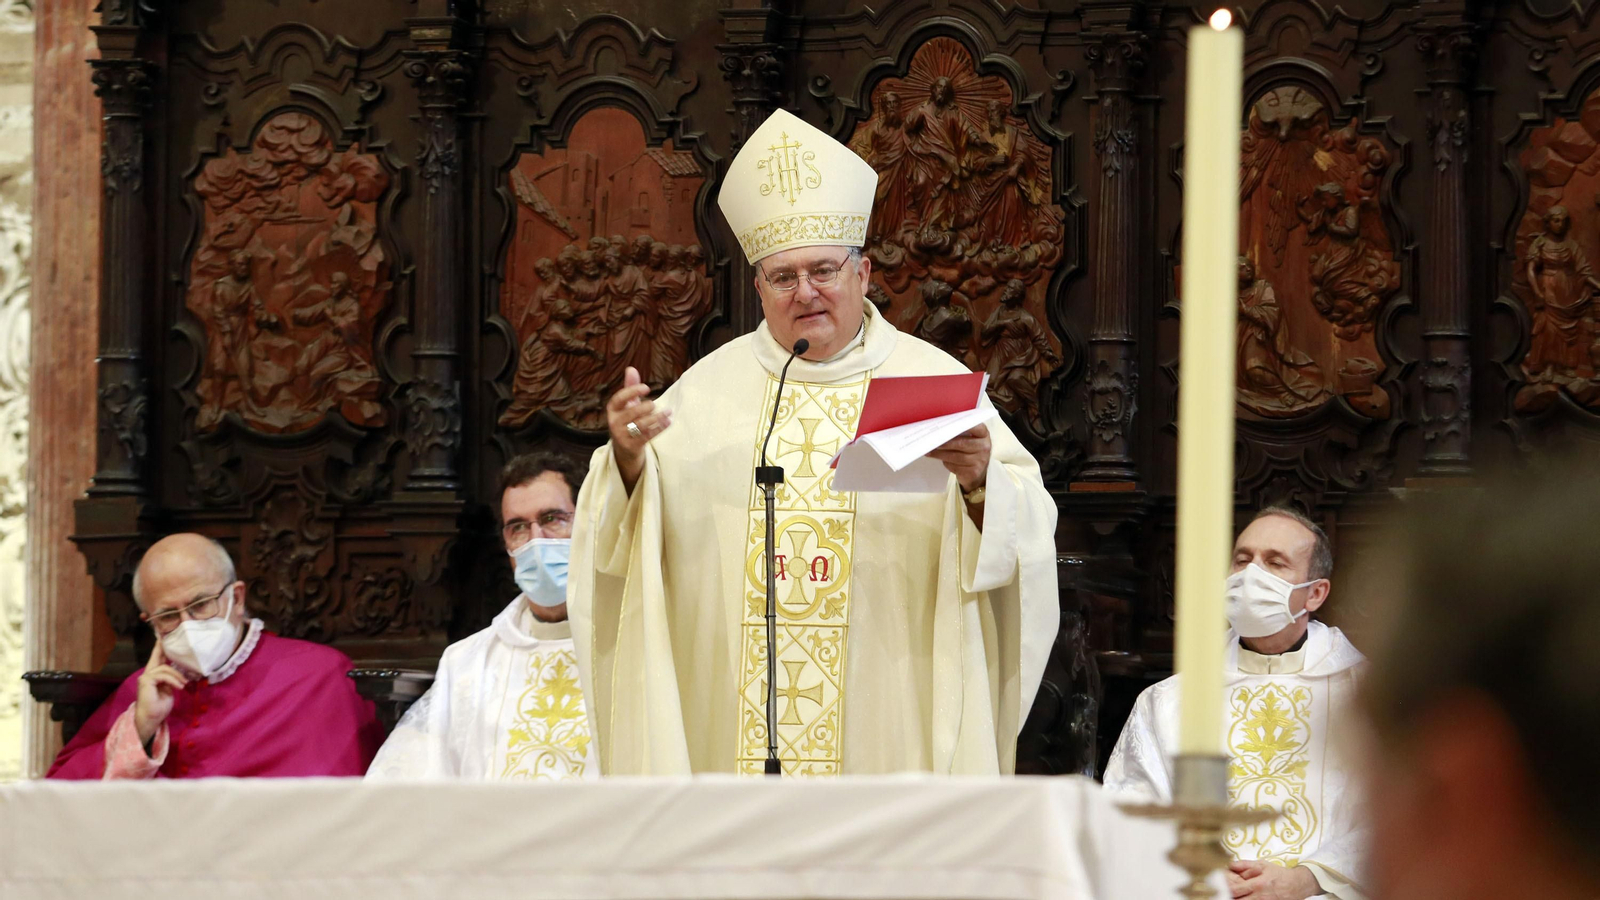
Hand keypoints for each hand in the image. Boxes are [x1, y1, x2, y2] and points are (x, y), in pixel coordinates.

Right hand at [133, 642, 187, 746]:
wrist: (151, 718)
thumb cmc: (160, 706)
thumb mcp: (169, 690)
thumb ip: (171, 680)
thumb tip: (180, 673)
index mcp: (154, 675)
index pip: (157, 659)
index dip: (160, 648)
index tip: (162, 637)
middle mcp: (148, 674)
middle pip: (157, 658)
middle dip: (163, 649)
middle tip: (170, 641)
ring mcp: (145, 677)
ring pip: (165, 668)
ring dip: (177, 676)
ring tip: (184, 684)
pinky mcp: (146, 681)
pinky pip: (163, 675)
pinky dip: (173, 681)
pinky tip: (179, 687)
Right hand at [606, 367, 670, 491]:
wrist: (624, 449)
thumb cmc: (626, 421)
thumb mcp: (626, 405)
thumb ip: (629, 387)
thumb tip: (631, 368)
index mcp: (612, 410)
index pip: (619, 399)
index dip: (632, 391)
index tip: (647, 387)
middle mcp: (614, 423)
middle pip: (631, 413)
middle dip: (645, 408)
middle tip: (654, 404)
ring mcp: (622, 436)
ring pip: (640, 425)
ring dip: (656, 418)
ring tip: (668, 412)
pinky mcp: (632, 446)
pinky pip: (647, 436)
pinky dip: (659, 428)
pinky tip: (668, 421)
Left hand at [926, 423, 990, 491]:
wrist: (976, 472)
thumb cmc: (968, 450)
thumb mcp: (968, 438)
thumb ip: (958, 432)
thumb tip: (938, 430)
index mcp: (983, 434)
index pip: (975, 427)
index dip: (962, 425)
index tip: (947, 425)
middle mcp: (984, 446)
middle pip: (961, 443)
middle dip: (944, 443)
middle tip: (931, 441)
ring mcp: (980, 460)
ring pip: (956, 456)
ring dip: (940, 454)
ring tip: (929, 452)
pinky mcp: (973, 472)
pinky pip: (956, 467)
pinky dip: (946, 463)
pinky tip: (939, 459)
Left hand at [1226, 860, 1319, 899]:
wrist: (1297, 885)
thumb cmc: (1278, 874)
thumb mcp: (1262, 865)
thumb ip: (1244, 865)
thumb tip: (1229, 864)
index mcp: (1257, 884)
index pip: (1235, 890)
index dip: (1223, 889)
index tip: (1216, 886)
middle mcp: (1260, 897)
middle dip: (1227, 897)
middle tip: (1218, 893)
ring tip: (1227, 895)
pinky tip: (1239, 898)